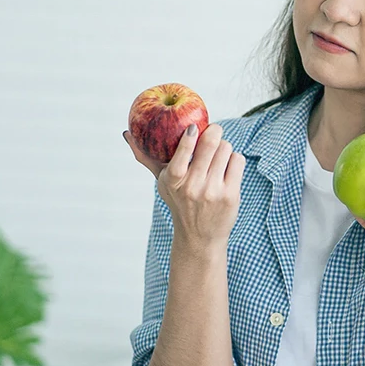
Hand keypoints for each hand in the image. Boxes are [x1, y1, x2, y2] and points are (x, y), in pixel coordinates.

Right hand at [124, 124, 244, 248]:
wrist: (199, 237)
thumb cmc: (179, 202)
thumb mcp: (162, 182)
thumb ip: (146, 158)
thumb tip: (126, 134)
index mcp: (174, 179)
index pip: (183, 150)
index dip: (191, 135)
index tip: (193, 128)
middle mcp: (193, 185)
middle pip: (211, 142)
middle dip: (214, 131)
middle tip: (213, 131)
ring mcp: (213, 190)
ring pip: (226, 148)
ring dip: (224, 148)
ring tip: (218, 156)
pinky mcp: (231, 195)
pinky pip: (238, 160)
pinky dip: (234, 159)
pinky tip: (227, 167)